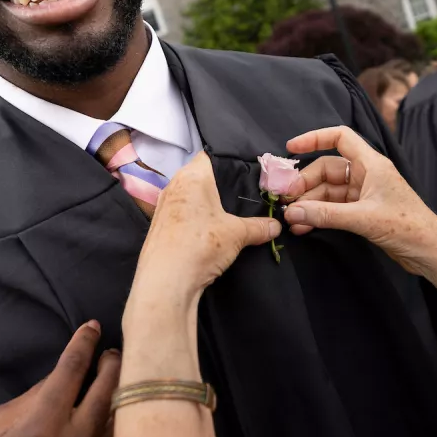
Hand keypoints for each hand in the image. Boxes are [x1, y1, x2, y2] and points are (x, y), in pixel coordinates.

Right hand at [0, 320, 120, 436]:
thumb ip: (28, 400)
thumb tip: (59, 379)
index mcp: (43, 426)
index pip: (73, 369)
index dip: (84, 343)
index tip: (92, 327)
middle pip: (110, 388)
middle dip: (114, 363)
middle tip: (113, 354)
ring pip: (127, 420)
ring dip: (128, 396)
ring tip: (125, 383)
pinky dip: (127, 434)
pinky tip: (126, 424)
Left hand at [129, 153, 281, 316]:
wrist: (166, 281)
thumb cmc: (201, 245)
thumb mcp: (238, 234)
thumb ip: (259, 226)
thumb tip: (276, 226)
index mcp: (192, 176)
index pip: (211, 155)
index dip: (229, 161)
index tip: (246, 173)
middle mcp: (174, 185)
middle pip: (201, 176)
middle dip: (221, 186)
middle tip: (243, 196)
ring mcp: (164, 206)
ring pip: (191, 197)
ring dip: (207, 205)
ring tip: (228, 216)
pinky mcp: (160, 226)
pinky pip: (183, 214)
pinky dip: (196, 219)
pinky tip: (209, 233)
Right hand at [280, 125, 436, 275]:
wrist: (430, 251)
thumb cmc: (406, 226)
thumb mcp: (363, 219)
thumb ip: (326, 215)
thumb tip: (292, 212)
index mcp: (371, 164)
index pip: (340, 137)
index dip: (314, 138)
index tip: (290, 149)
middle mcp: (366, 174)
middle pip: (327, 168)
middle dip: (305, 183)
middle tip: (284, 199)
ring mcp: (364, 193)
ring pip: (328, 191)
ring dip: (309, 203)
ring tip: (291, 219)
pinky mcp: (362, 212)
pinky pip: (333, 207)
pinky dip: (318, 215)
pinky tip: (303, 226)